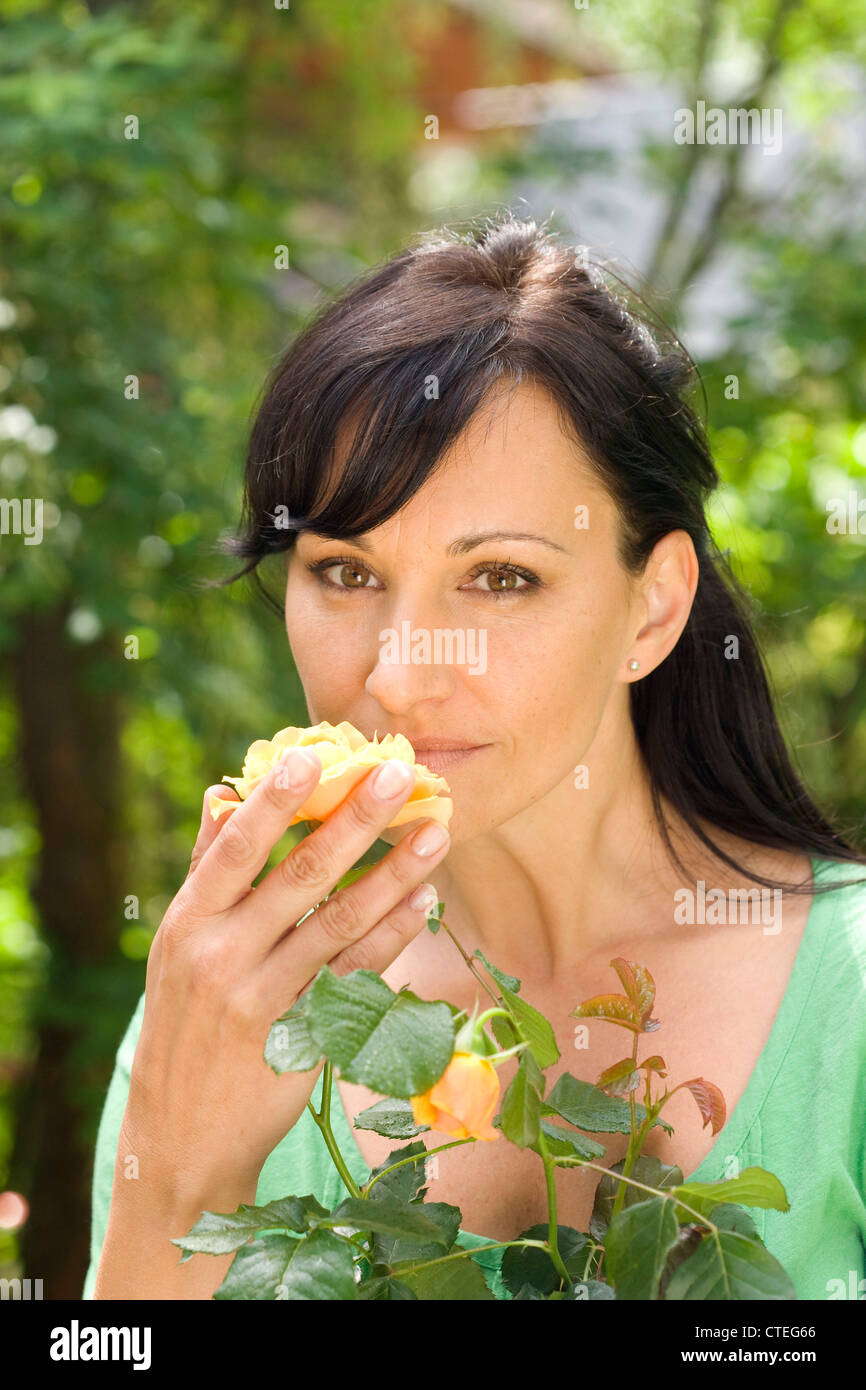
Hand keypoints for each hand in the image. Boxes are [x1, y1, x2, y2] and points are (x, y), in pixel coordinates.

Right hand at [122, 748, 450, 1218]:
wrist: (180, 1139)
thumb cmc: (183, 1025)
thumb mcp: (177, 948)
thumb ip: (207, 870)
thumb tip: (223, 793)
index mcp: (187, 923)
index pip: (236, 848)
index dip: (275, 800)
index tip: (315, 754)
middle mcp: (221, 957)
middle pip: (301, 876)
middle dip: (356, 821)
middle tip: (402, 775)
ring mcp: (264, 1000)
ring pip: (341, 922)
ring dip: (394, 873)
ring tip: (436, 832)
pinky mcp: (302, 1037)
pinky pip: (357, 974)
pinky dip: (393, 935)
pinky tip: (423, 903)